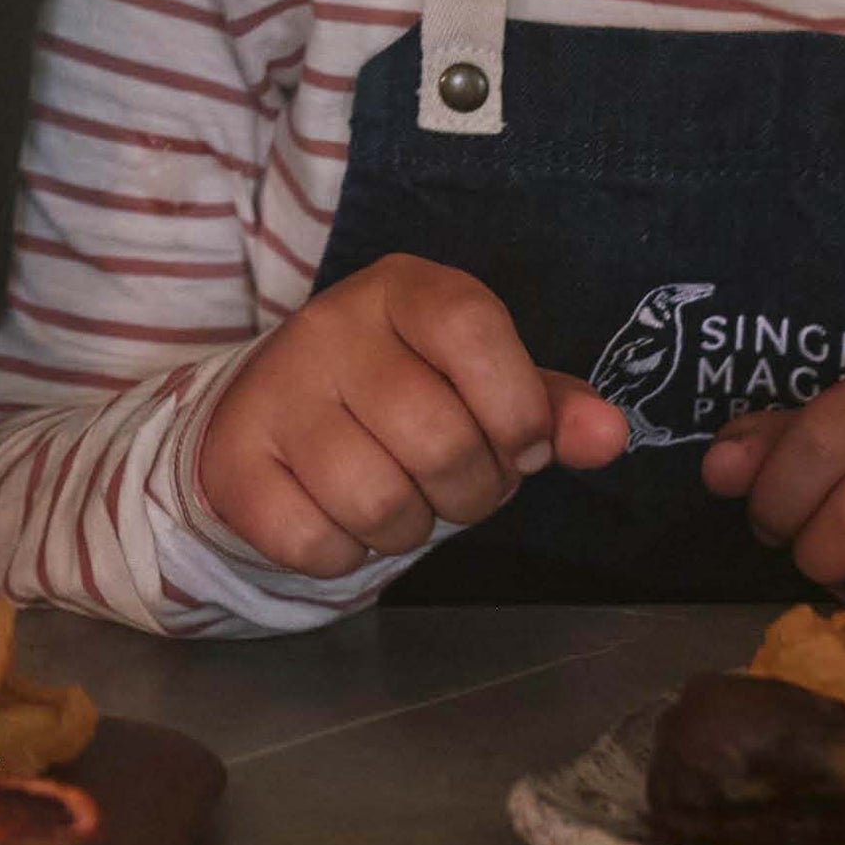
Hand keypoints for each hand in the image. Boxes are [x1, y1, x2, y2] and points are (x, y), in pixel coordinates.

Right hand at [195, 256, 629, 575]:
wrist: (269, 415)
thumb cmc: (399, 397)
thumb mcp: (477, 382)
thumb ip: (546, 407)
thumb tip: (611, 436)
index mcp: (400, 290)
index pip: (472, 326)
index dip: (515, 406)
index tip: (519, 445)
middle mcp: (328, 326)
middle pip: (438, 439)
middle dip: (469, 492)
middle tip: (452, 483)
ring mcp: (274, 391)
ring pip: (379, 502)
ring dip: (407, 530)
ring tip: (398, 501)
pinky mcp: (233, 461)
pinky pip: (316, 543)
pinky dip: (344, 555)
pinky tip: (337, 519)